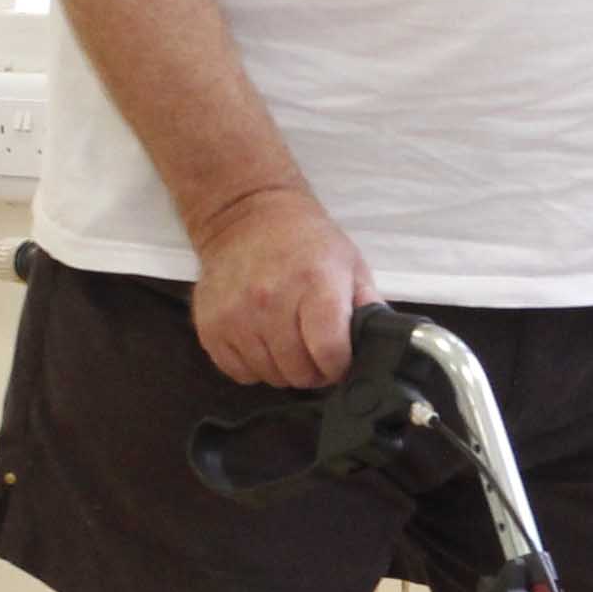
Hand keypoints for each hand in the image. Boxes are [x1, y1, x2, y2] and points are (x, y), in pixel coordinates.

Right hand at [191, 184, 370, 387]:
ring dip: (283, 367)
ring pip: (270, 376)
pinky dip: (254, 365)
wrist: (246, 215)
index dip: (339, 365)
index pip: (329, 352)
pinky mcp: (210, 327)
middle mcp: (271, 301)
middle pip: (299, 372)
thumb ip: (367, 307)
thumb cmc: (305, 241)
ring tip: (287, 338)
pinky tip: (261, 338)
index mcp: (315, 284)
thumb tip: (382, 346)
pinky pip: (239, 373)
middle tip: (313, 348)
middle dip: (314, 369)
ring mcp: (236, 316)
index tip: (339, 358)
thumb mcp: (349, 263)